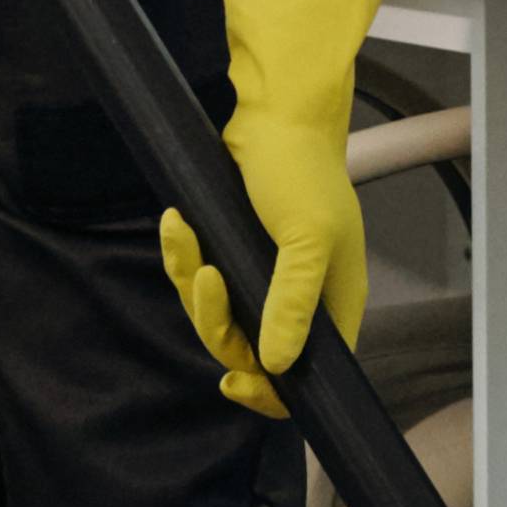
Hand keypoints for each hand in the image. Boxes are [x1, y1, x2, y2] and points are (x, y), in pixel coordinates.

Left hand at [155, 0, 403, 419]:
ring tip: (186, 235)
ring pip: (215, 316)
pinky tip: (175, 224)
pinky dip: (181, 255)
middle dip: (217, 323)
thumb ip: (293, 303)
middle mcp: (297, 299)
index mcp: (331, 303)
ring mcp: (260, 278)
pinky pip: (196, 278)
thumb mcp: (307, 238)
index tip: (238, 379)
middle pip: (249, 350)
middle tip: (210, 281)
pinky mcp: (229, 254)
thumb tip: (278, 365)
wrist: (274, 115)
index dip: (272, 391)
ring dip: (192, 282)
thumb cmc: (303, 170)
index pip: (308, 375)